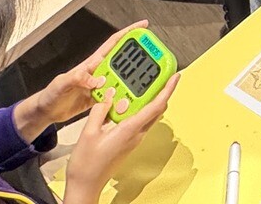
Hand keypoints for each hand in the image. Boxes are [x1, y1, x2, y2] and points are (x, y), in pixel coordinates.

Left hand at [16, 20, 147, 138]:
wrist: (46, 111)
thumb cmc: (50, 94)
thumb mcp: (62, 83)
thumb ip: (77, 78)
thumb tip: (97, 78)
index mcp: (91, 64)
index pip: (113, 44)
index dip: (128, 34)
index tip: (143, 27)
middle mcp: (98, 72)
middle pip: (122, 62)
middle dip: (138, 59)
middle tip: (153, 60)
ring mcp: (99, 86)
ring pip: (121, 80)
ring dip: (133, 82)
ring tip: (146, 84)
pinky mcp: (99, 98)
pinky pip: (115, 96)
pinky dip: (124, 98)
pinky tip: (131, 102)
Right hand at [62, 72, 179, 202]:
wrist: (86, 185)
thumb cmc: (87, 165)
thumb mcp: (88, 133)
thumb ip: (100, 111)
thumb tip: (108, 96)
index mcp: (130, 130)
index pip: (156, 106)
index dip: (167, 90)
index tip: (174, 77)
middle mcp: (136, 135)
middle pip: (156, 109)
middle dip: (161, 91)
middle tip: (159, 75)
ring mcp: (133, 139)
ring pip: (147, 115)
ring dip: (147, 99)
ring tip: (140, 85)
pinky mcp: (128, 142)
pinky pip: (137, 121)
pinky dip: (135, 109)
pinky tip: (123, 102)